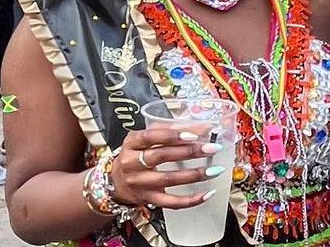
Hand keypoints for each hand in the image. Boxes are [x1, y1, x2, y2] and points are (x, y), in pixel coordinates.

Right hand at [110, 127, 225, 209]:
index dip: (172, 135)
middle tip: (211, 148)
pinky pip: (171, 202)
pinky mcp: (148, 199)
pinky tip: (207, 193)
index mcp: (132, 143)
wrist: (114, 182)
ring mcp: (140, 183)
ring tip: (214, 169)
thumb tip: (203, 127)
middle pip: (162, 156)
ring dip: (194, 174)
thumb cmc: (135, 155)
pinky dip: (190, 200)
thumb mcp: (145, 138)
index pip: (150, 137)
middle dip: (190, 151)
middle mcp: (133, 163)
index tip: (193, 135)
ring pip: (168, 179)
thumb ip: (170, 130)